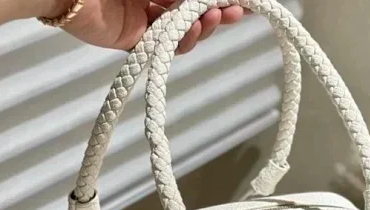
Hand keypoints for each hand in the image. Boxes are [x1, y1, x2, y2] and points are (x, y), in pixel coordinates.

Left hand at [43, 0, 245, 52]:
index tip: (237, 2)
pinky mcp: (131, 40)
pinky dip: (184, 40)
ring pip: (180, 28)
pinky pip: (164, 45)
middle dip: (215, 10)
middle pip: (189, 8)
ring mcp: (139, 18)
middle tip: (238, 11)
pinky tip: (197, 28)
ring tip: (218, 17)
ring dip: (204, 24)